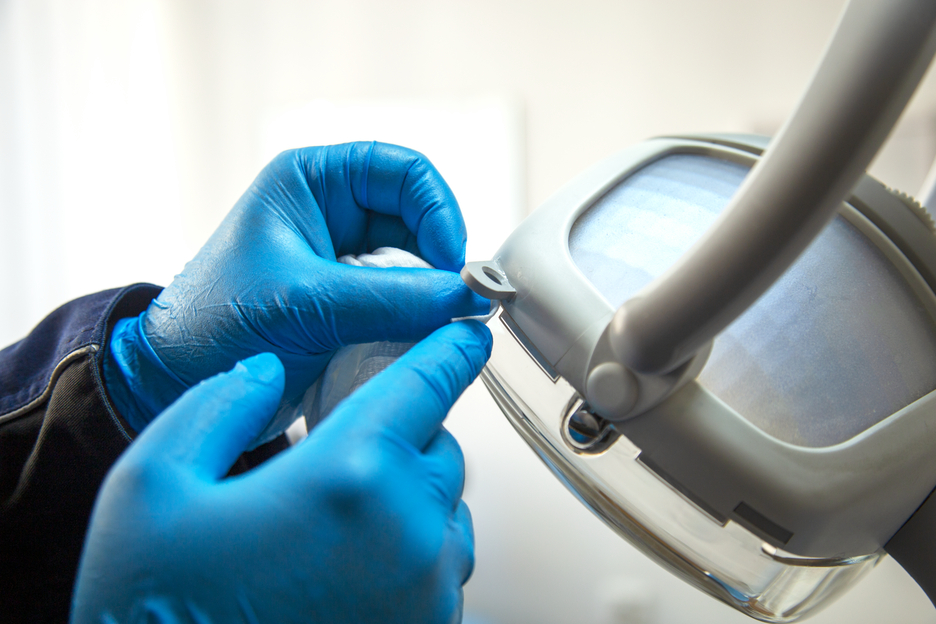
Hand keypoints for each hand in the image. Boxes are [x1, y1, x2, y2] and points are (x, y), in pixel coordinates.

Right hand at [73, 320, 491, 623]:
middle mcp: (407, 536)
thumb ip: (216, 409)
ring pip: (448, 511)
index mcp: (346, 480)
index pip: (424, 387)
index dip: (447, 351)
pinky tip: (347, 567)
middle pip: (439, 449)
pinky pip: (442, 569)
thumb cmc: (159, 613)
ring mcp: (425, 594)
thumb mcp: (149, 489)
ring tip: (338, 521)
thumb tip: (265, 373)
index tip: (464, 337)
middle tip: (345, 452)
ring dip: (410, 498)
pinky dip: (413, 551)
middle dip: (403, 437)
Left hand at [106, 141, 488, 440]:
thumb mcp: (305, 302)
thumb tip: (465, 299)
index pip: (402, 170)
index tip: (452, 261)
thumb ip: (392, 299)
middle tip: (458, 299)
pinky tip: (420, 339)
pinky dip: (418, 319)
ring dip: (432, 292)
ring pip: (416, 263)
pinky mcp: (349, 303)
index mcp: (310, 181)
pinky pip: (403, 301)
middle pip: (418, 218)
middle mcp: (331, 213)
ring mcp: (343, 260)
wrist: (176, 383)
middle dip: (441, 257)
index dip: (439, 209)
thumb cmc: (211, 323)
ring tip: (441, 323)